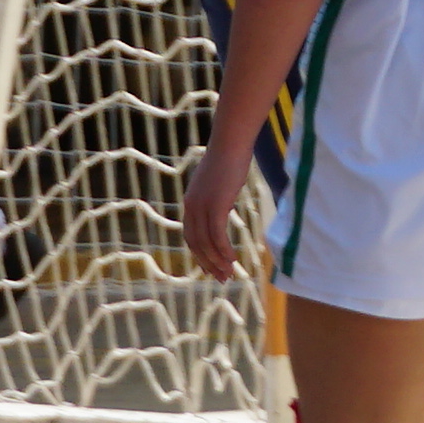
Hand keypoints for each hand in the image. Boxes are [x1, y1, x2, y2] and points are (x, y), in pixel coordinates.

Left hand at [179, 138, 257, 279]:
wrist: (230, 144)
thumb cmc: (229, 159)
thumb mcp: (218, 182)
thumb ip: (217, 196)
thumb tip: (224, 202)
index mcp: (190, 202)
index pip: (191, 236)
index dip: (200, 255)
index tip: (210, 268)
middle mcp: (191, 207)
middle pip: (196, 244)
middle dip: (208, 263)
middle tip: (221, 278)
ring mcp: (202, 207)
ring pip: (207, 243)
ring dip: (218, 261)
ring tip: (229, 273)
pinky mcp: (215, 206)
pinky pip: (218, 236)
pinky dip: (224, 251)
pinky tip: (233, 259)